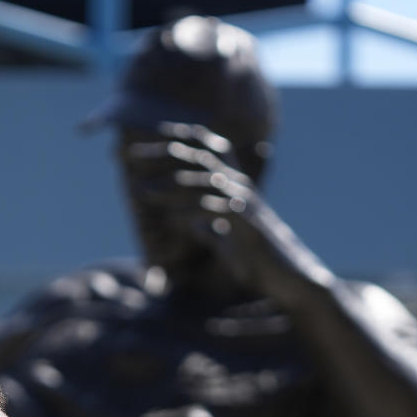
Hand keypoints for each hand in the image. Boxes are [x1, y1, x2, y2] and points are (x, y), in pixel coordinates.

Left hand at [120, 123, 330, 304]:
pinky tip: (171, 218)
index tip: (138, 145)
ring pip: (204, 180)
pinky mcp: (248, 224)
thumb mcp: (227, 240)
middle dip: (159, 153)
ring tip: (141, 191)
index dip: (171, 138)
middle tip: (127, 156)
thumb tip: (188, 222)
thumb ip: (208, 226)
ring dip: (169, 184)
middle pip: (197, 155)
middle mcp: (239, 184)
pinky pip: (216, 210)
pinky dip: (191, 212)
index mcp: (232, 183)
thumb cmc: (258, 258)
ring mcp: (245, 201)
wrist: (289, 278)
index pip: (201, 146)